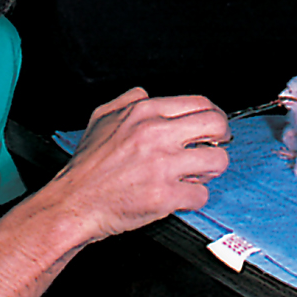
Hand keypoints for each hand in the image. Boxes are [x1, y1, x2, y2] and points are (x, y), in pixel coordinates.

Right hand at [51, 87, 229, 239]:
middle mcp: (155, 134)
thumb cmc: (87, 167)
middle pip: (217, 125)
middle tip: (212, 148)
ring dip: (210, 170)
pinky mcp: (165, 195)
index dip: (212, 116)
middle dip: (221, 138)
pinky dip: (193, 198)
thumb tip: (145, 94)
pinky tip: (178, 195)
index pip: (199, 103)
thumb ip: (127, 100)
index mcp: (143, 113)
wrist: (74, 202)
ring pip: (218, 161)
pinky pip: (201, 194)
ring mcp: (162, 165)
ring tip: (195, 175)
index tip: (211, 128)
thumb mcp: (101, 118)